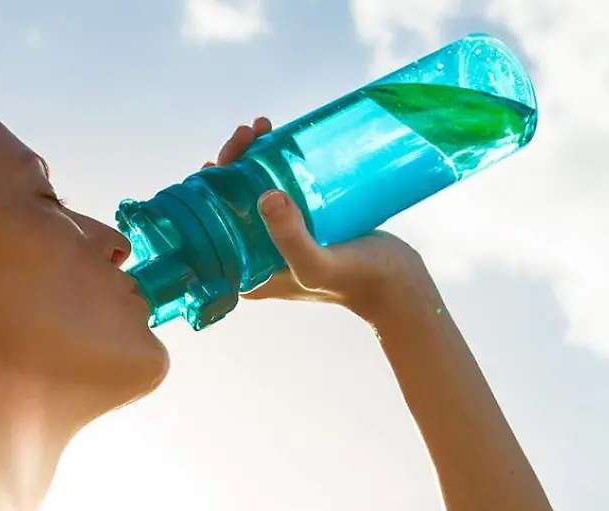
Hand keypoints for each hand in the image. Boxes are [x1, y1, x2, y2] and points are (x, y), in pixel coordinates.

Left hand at [208, 119, 440, 323]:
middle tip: (250, 132)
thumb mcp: (319, 265)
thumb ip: (291, 239)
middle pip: (228, 202)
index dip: (209, 188)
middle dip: (231, 163)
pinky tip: (278, 139)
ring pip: (252, 191)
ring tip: (263, 127)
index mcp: (245, 272)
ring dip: (251, 158)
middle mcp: (254, 257)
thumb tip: (266, 196)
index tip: (223, 157)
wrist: (399, 286)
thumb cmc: (358, 281)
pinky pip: (278, 189)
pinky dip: (274, 164)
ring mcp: (277, 240)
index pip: (211, 225)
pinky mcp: (301, 225)